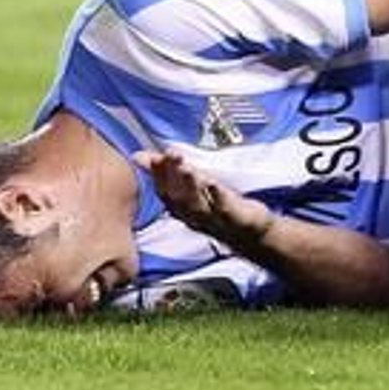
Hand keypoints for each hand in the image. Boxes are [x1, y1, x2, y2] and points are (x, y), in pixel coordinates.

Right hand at [133, 149, 273, 246]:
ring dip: (190, 185)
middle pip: (179, 197)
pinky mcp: (236, 221)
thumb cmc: (216, 207)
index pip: (164, 191)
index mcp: (182, 209)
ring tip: (185, 167)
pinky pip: (224, 210)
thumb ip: (167, 172)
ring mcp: (214, 220)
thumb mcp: (192, 188)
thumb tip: (138, 156)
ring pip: (198, 204)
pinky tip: (214, 184)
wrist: (250, 234)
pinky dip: (218, 197)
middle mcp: (194, 217)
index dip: (157, 173)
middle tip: (169, 155)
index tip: (149, 156)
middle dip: (172, 175)